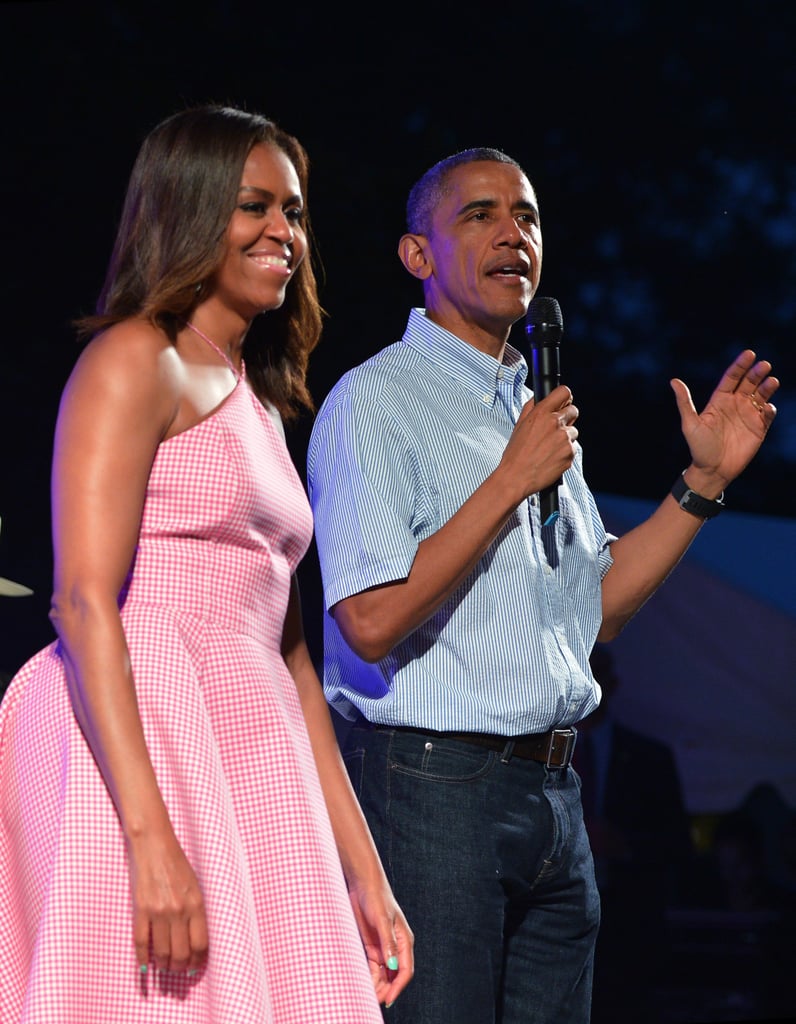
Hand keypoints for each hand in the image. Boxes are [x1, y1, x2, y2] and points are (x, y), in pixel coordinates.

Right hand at [128, 831, 208, 976]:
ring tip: (165, 968)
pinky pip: (141, 941)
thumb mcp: (195, 885)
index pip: (200, 943)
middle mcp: (178, 910)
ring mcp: (158, 911)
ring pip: (162, 951)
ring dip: (163, 965)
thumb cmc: (177, 863)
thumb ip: (196, 911)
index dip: (197, 960)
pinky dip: (142, 958)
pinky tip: (144, 967)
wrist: (155, 846)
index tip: (195, 966)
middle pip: (181, 952)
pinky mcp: (141, 909)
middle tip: (178, 970)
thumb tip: (195, 939)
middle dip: (180, 966)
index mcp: (196, 904)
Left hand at [347, 879, 413, 1006]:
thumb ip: (388, 942)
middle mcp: (395, 947)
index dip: (398, 987)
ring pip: (383, 974)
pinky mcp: (372, 946)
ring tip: (367, 996)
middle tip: (374, 1001)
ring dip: (377, 985)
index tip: (388, 999)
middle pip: (394, 975)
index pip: (405, 970)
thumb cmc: (377, 897)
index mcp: (404, 940)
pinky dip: (369, 977)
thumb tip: (392, 964)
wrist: (362, 884)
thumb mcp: (382, 920)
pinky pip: (372, 967)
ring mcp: (383, 947)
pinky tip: (363, 984)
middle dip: (386, 989)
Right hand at [500, 384, 578, 501]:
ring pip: (574, 431)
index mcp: (541, 413)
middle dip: (567, 418)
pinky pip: (573, 447)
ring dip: (566, 437)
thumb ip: (531, 408)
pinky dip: (565, 452)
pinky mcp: (570, 453)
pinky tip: (552, 457)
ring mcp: (564, 438)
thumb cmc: (515, 453)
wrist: (516, 477)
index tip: (563, 403)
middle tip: (556, 429)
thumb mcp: (519, 425)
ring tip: (550, 448)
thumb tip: (540, 397)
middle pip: (573, 410)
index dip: (565, 398)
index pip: (564, 392)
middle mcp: (554, 423)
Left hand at [670, 349, 777, 491]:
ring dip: (767, 387)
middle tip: (764, 365)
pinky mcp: (759, 428)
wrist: (712, 470)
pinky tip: (768, 408)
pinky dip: (769, 410)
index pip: (732, 377)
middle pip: (749, 383)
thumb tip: (673, 381)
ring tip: (772, 381)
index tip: (749, 354)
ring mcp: (748, 415)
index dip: (740, 365)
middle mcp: (735, 404)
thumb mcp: (690, 424)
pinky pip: (767, 415)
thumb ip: (685, 403)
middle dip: (757, 373)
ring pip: (761, 396)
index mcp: (720, 400)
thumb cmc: (699, 447)